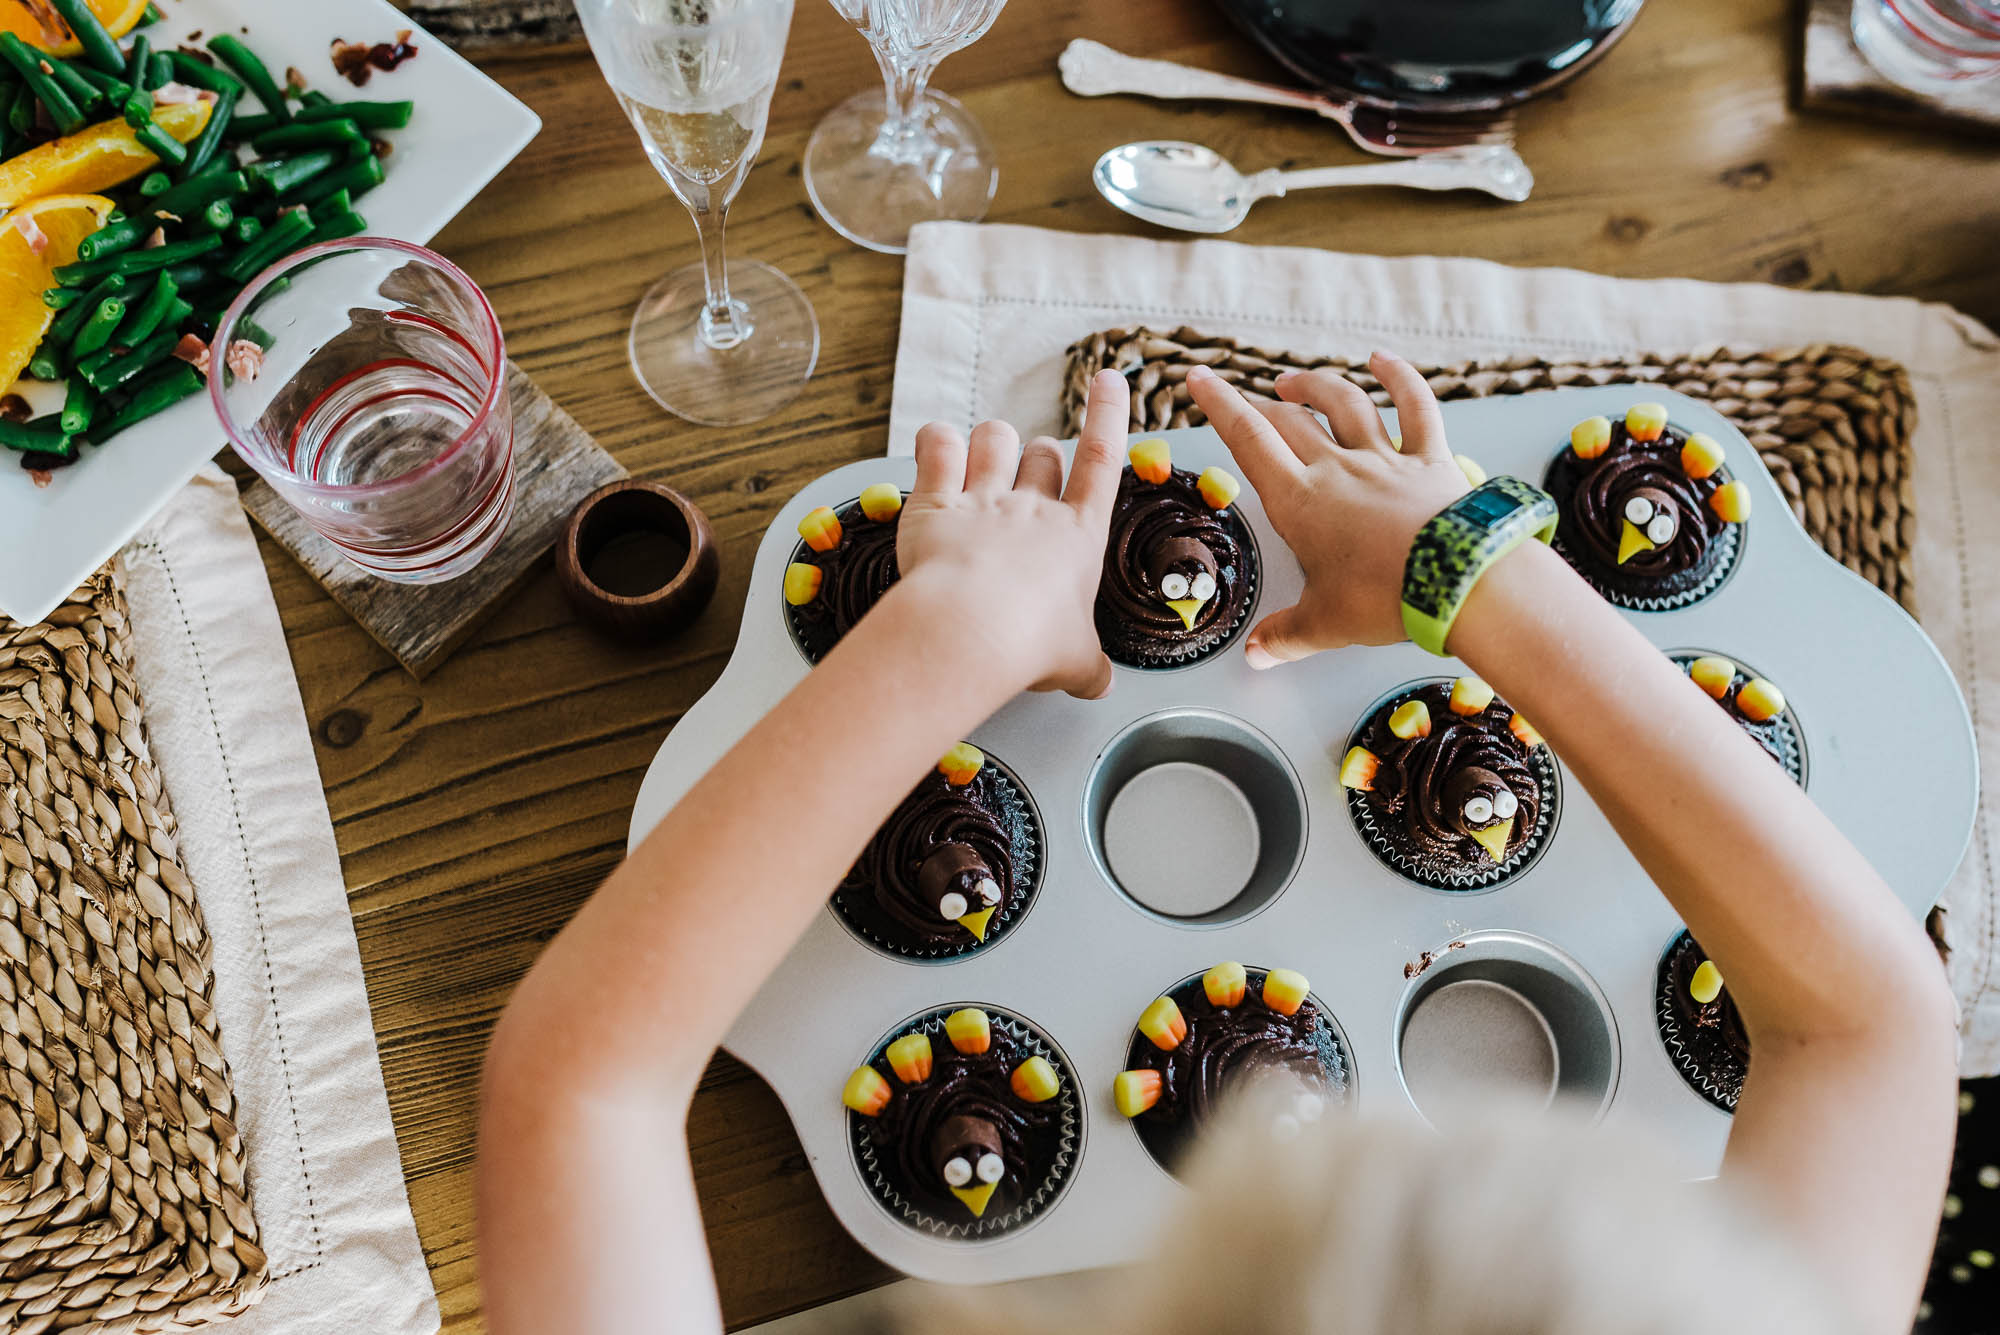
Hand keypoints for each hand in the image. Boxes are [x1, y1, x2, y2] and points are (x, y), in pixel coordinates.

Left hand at [894, 369, 1130, 697]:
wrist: (970, 631)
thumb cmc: (1029, 644)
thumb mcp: (1076, 662)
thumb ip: (1089, 668)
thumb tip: (1101, 685)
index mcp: (1078, 536)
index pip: (1103, 460)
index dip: (1108, 415)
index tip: (1110, 380)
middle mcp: (1033, 507)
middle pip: (1043, 452)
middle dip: (1039, 455)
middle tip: (1029, 476)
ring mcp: (983, 499)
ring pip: (993, 438)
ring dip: (991, 442)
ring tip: (982, 458)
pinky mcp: (934, 503)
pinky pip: (937, 445)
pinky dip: (936, 440)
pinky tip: (935, 448)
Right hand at [1187, 352, 1466, 665]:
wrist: (1458, 582)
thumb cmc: (1387, 599)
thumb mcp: (1325, 624)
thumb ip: (1286, 636)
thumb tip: (1257, 655)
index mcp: (1300, 502)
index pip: (1248, 440)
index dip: (1218, 405)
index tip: (1199, 379)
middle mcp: (1337, 468)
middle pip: (1289, 420)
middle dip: (1259, 403)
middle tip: (1242, 400)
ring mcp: (1384, 457)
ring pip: (1343, 402)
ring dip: (1314, 385)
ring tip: (1294, 381)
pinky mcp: (1429, 457)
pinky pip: (1414, 405)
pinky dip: (1399, 377)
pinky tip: (1382, 360)